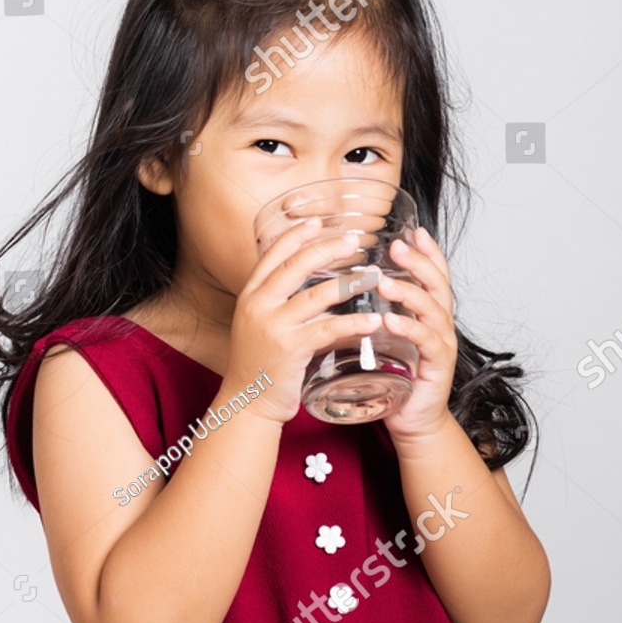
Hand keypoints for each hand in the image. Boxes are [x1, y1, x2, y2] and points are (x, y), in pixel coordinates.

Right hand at [228, 218, 386, 425]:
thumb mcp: (260, 324)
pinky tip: (373, 320)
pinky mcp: (291, 348)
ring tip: (374, 277)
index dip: (296, 235)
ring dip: (350, 283)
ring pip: (317, 294)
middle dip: (328, 249)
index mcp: (250, 295)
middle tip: (355, 240)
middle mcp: (258, 305)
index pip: (272, 254)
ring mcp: (273, 326)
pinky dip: (354, 322)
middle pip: (296, 266)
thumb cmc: (259, 364)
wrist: (247, 401)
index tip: (318, 221)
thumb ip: (279, 302)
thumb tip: (310, 281)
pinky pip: (329, 328)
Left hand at [378, 226, 458, 444]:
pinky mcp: (438, 366)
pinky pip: (428, 342)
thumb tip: (342, 286)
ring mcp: (441, 344)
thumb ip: (373, 311)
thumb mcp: (381, 336)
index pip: (432, 275)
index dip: (426, 252)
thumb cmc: (392, 375)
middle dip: (419, 262)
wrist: (409, 418)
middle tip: (397, 246)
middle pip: (437, 284)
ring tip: (385, 282)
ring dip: (409, 293)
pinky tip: (392, 320)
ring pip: (433, 310)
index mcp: (426, 313)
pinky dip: (410, 329)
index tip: (412, 231)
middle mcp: (439, 324)